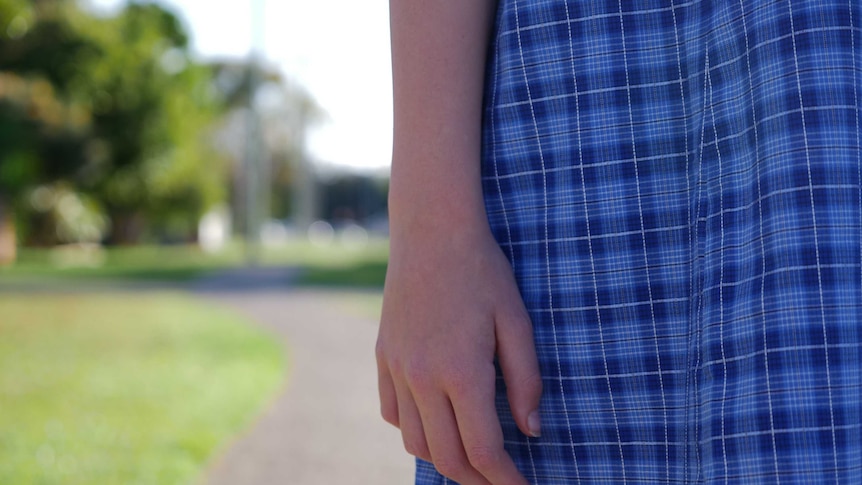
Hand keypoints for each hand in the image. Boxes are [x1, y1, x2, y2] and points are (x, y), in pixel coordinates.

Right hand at [376, 225, 541, 484]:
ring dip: (444, 458)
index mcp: (462, 372)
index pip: (484, 450)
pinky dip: (415, 429)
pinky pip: (392, 413)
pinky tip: (436, 419)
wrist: (431, 231)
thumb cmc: (482, 271)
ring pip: (415, 442)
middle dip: (478, 479)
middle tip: (502, 478)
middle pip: (447, 456)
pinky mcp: (383, 357)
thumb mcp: (517, 322)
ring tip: (471, 455)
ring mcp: (397, 369)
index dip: (506, 479)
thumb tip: (532, 431)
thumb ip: (526, 381)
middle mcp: (423, 379)